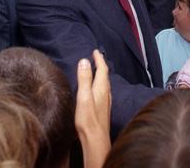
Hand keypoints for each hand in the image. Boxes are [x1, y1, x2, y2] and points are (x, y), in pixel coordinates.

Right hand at [75, 50, 110, 167]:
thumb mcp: (83, 96)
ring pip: (104, 83)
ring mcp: (106, 101)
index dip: (99, 59)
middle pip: (104, 75)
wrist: (96, 139)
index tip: (95, 51)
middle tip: (96, 57)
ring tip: (96, 70)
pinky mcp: (103, 108)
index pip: (102, 69)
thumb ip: (84, 78)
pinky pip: (103, 91)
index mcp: (101, 88)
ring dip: (101, 74)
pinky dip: (100, 84)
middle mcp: (106, 93)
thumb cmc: (88, 119)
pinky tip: (97, 90)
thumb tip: (84, 61)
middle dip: (100, 64)